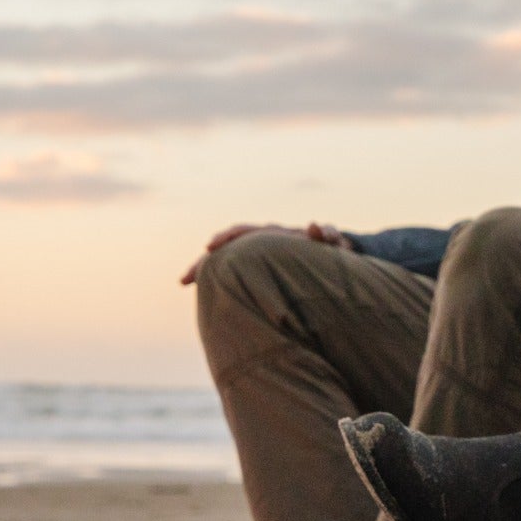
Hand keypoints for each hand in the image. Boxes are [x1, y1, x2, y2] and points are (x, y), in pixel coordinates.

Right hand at [180, 221, 349, 285]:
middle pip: (225, 249)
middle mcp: (260, 243)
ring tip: (187, 280)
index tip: (209, 247)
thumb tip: (313, 226)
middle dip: (207, 260)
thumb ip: (327, 235)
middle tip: (187, 275)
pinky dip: (220, 281)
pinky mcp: (260, 270)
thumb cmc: (332, 249)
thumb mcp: (333, 241)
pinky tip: (207, 295)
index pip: (244, 232)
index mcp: (273, 234)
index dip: (227, 238)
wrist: (332, 254)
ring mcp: (259, 256)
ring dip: (207, 269)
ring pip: (228, 260)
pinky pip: (236, 274)